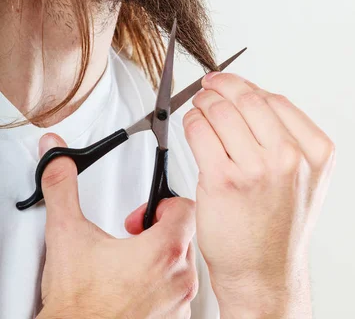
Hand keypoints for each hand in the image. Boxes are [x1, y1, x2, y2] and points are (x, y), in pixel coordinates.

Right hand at [36, 133, 197, 318]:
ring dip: (161, 259)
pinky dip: (160, 287)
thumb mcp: (66, 233)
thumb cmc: (78, 304)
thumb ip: (62, 187)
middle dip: (159, 230)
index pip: (187, 208)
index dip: (164, 203)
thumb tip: (58, 158)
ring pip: (183, 266)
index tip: (145, 213)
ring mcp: (178, 305)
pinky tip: (134, 288)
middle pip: (185, 235)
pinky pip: (178, 295)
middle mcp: (178, 279)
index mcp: (163, 251)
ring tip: (131, 263)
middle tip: (132, 237)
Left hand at [183, 72, 335, 317]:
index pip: (274, 99)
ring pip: (220, 110)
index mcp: (314, 151)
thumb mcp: (303, 177)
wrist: (263, 271)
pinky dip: (191, 121)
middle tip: (209, 86)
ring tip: (199, 107)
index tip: (231, 83)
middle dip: (221, 86)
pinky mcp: (223, 180)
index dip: (245, 85)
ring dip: (204, 102)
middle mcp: (289, 158)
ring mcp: (256, 168)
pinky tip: (193, 125)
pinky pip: (199, 130)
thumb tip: (248, 96)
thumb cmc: (278, 224)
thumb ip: (286, 136)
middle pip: (247, 98)